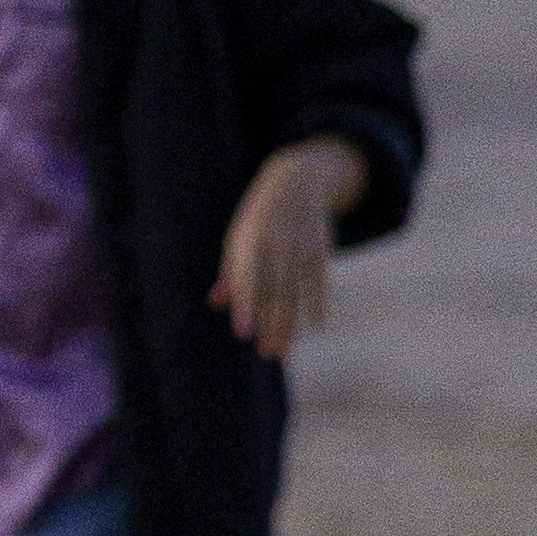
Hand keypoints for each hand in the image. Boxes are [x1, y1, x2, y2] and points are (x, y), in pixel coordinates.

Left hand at [215, 143, 357, 362]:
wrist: (296, 182)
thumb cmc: (259, 219)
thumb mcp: (240, 239)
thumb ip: (231, 273)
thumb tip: (216, 304)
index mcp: (250, 243)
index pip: (248, 281)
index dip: (246, 307)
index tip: (244, 333)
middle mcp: (276, 246)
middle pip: (274, 291)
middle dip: (271, 324)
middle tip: (268, 353)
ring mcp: (300, 247)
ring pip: (297, 291)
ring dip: (292, 323)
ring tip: (285, 349)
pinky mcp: (320, 249)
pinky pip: (320, 281)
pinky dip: (317, 303)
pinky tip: (314, 326)